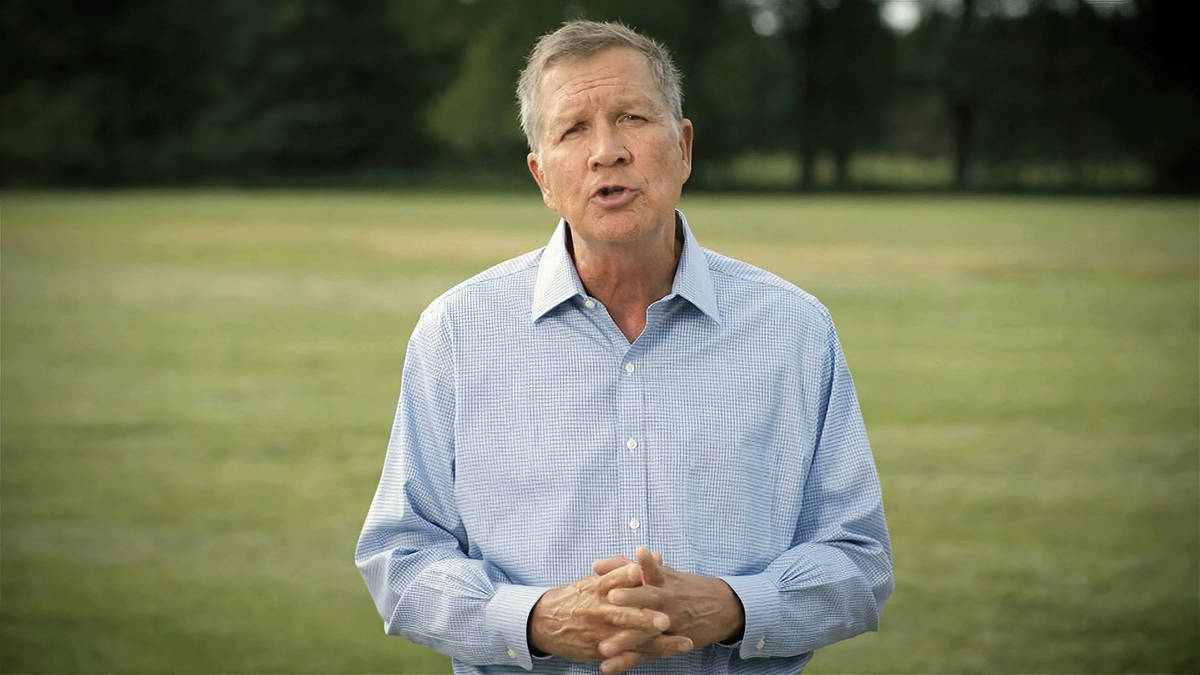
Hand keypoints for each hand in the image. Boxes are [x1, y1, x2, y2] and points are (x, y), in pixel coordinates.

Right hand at [528, 562, 688, 667]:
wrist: (542, 622)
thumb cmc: (574, 597)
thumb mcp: (593, 580)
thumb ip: (623, 570)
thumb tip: (655, 555)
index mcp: (598, 588)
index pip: (615, 579)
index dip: (630, 574)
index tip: (644, 570)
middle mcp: (598, 610)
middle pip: (624, 613)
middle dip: (645, 618)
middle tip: (666, 619)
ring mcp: (598, 632)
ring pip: (627, 638)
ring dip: (652, 641)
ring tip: (678, 642)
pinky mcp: (596, 649)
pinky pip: (622, 655)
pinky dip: (639, 657)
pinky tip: (660, 659)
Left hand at [595, 548, 743, 655]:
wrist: (721, 607)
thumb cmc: (682, 587)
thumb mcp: (659, 572)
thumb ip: (624, 567)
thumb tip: (594, 565)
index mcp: (662, 581)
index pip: (648, 571)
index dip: (637, 566)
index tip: (626, 559)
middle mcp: (666, 601)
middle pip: (648, 599)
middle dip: (631, 599)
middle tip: (611, 598)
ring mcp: (669, 624)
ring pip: (645, 632)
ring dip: (625, 640)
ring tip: (604, 647)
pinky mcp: (667, 644)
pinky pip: (645, 654)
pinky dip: (626, 661)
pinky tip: (608, 668)